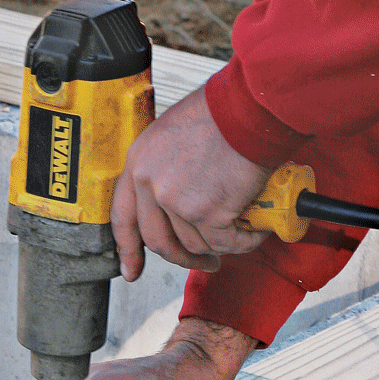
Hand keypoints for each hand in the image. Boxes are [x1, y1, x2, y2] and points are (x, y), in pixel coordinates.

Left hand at [113, 86, 273, 281]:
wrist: (249, 109)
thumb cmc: (222, 111)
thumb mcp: (175, 133)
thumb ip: (168, 165)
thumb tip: (180, 193)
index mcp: (139, 162)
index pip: (123, 216)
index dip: (128, 248)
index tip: (131, 270)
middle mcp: (151, 184)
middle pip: (159, 240)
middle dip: (182, 258)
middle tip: (202, 262)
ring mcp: (177, 201)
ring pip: (195, 244)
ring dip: (220, 246)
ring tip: (241, 234)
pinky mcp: (207, 213)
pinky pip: (224, 242)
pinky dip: (243, 240)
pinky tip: (255, 230)